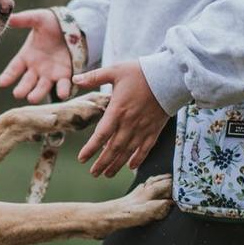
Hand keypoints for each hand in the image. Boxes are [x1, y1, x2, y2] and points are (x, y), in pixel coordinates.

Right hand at [0, 9, 72, 102]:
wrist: (73, 26)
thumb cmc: (51, 23)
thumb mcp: (38, 18)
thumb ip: (24, 19)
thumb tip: (9, 19)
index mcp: (26, 56)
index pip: (14, 68)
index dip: (8, 76)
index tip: (1, 83)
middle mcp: (36, 68)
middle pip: (27, 82)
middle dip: (22, 88)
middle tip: (18, 94)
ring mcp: (50, 74)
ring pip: (42, 87)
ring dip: (38, 94)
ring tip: (32, 98)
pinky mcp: (65, 75)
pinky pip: (63, 85)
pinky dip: (63, 90)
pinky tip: (63, 95)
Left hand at [74, 61, 169, 176]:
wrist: (169, 77)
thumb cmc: (141, 72)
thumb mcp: (115, 71)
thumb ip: (94, 77)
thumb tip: (74, 79)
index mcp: (117, 111)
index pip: (101, 135)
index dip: (91, 149)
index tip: (82, 159)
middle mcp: (129, 123)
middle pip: (113, 148)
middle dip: (102, 162)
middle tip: (93, 173)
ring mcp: (143, 128)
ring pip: (128, 152)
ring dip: (117, 164)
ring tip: (107, 174)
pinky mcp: (154, 129)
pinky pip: (145, 148)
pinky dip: (138, 158)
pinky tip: (131, 166)